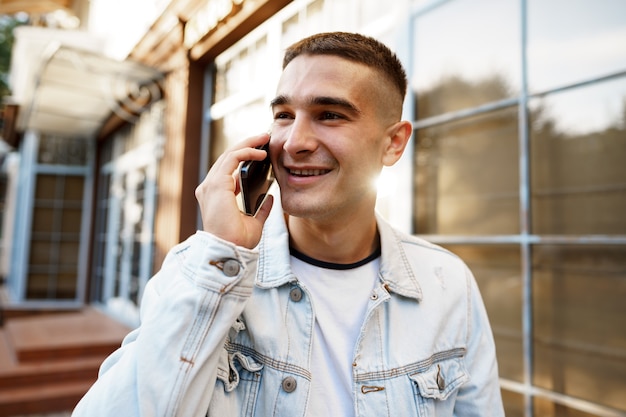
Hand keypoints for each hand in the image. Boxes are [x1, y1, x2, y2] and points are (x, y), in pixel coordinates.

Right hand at [195, 133, 273, 248]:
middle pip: (228, 158)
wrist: (230, 250)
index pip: (228, 169)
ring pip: (229, 155)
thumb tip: (270, 198)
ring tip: (264, 138)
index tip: (261, 152)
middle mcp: (210, 188)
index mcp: (216, 196)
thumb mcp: (254, 222)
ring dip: (248, 144)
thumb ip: (260, 208)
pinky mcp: (217, 184)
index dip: (244, 157)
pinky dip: (246, 152)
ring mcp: (211, 185)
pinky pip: (232, 159)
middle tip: (264, 137)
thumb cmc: (238, 241)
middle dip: (247, 145)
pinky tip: (261, 152)